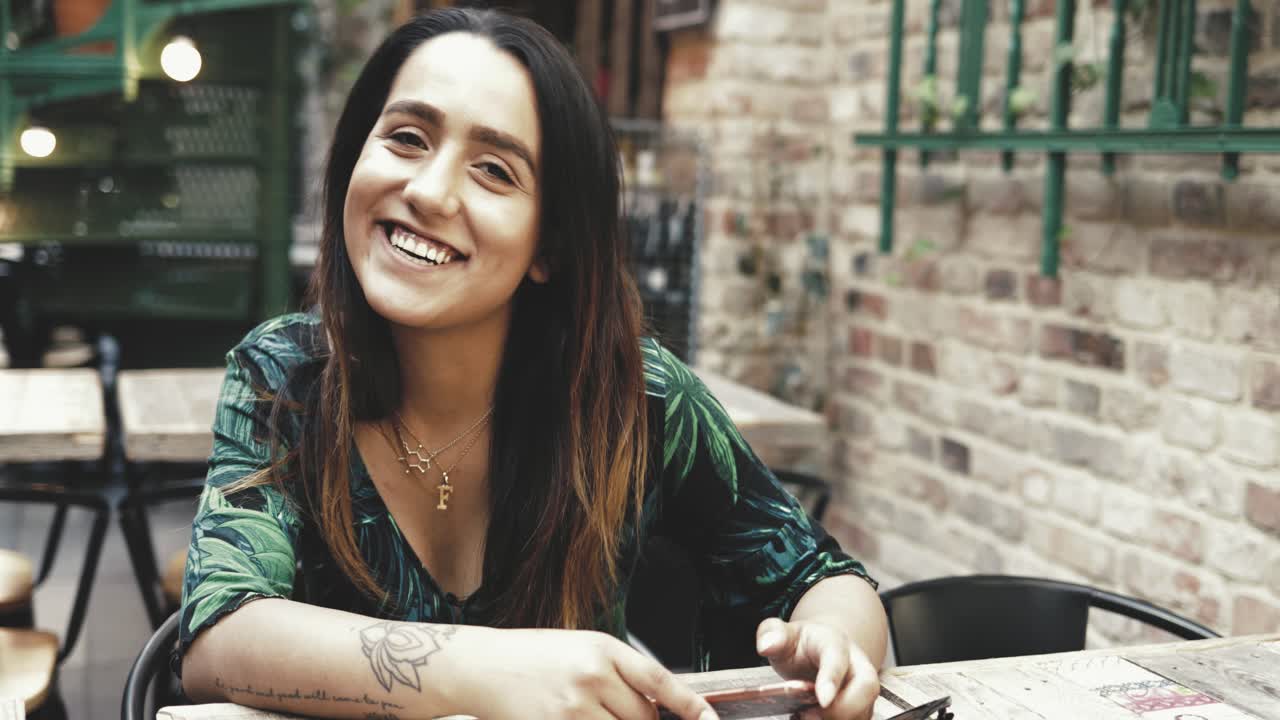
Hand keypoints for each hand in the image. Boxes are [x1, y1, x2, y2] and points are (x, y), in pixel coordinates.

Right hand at [473, 628, 716, 719]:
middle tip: (621, 715)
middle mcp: (590, 677)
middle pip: (644, 719)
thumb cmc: (532, 656)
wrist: (481, 666)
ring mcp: (572, 710)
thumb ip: (620, 674)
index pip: (659, 682)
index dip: (691, 707)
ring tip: (599, 715)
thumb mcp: (582, 648)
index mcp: (602, 649)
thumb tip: (657, 707)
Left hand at [755, 618, 878, 719]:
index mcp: (834, 642)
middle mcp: (855, 664)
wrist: (818, 649)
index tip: (823, 700)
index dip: (832, 679)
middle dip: (843, 708)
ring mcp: (861, 688)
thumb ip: (772, 634)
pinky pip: (857, 719)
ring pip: (864, 709)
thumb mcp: (783, 634)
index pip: (838, 658)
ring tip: (806, 718)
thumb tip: (767, 644)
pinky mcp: (860, 706)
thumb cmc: (801, 644)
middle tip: (810, 716)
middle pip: (866, 687)